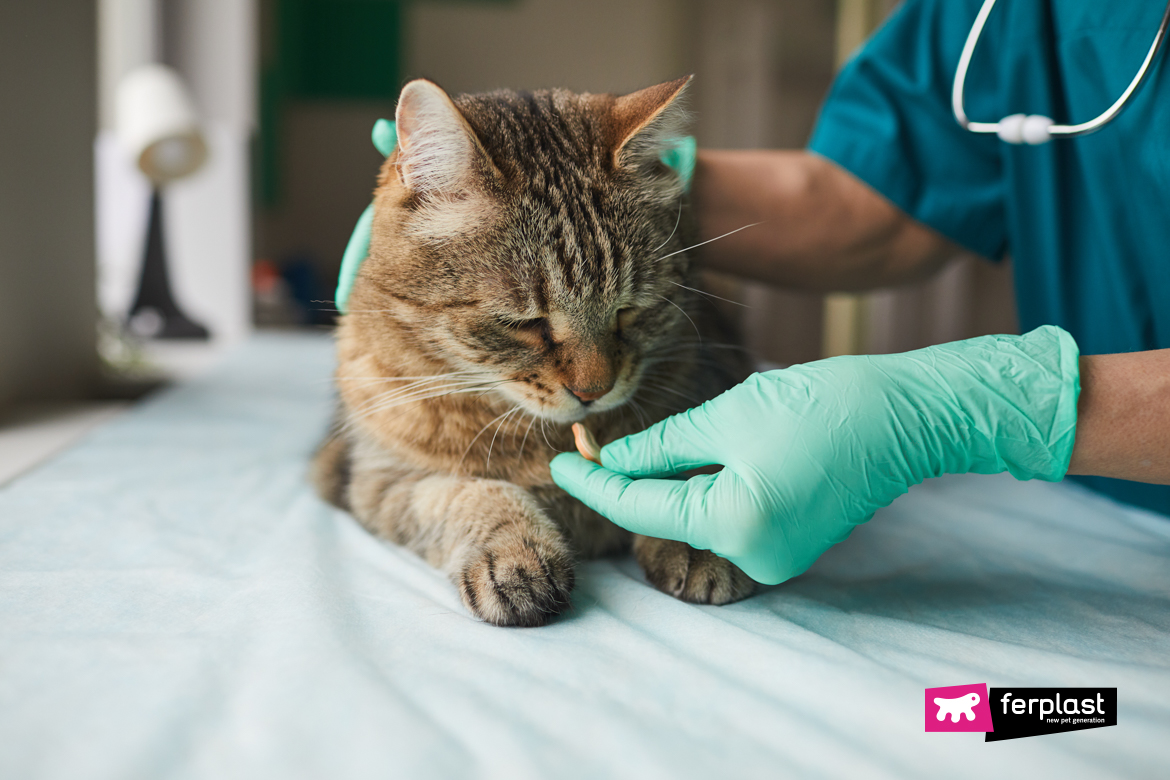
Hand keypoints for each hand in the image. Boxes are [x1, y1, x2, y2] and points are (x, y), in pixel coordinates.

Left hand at [551, 326, 1079, 584]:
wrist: (907, 415)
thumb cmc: (823, 405)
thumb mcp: (726, 416)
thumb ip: (660, 446)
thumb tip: (611, 460)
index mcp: (733, 526)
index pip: (638, 508)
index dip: (594, 482)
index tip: (560, 461)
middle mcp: (753, 557)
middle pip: (666, 517)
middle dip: (631, 479)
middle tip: (594, 440)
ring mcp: (776, 557)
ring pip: (697, 517)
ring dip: (671, 482)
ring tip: (658, 441)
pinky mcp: (791, 545)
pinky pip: (729, 518)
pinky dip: (707, 489)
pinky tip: (704, 456)